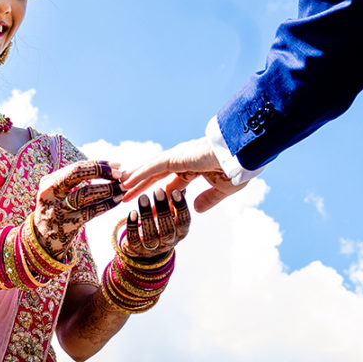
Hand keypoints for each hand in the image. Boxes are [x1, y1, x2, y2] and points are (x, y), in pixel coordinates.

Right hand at [32, 159, 122, 258]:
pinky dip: (106, 204)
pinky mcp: (67, 226)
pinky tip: (116, 201)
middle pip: (77, 174)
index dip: (97, 165)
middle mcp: (50, 194)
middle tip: (120, 174)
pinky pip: (91, 212)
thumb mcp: (57, 192)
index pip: (76, 167)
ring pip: (86, 194)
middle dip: (101, 171)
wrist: (43, 241)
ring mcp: (57, 210)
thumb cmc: (57, 210)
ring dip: (108, 189)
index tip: (116, 165)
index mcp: (49, 182)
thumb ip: (75, 180)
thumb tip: (109, 167)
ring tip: (122, 188)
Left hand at [119, 188, 190, 258]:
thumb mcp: (171, 215)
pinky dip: (132, 226)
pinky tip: (132, 212)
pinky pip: (134, 239)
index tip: (176, 192)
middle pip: (167, 229)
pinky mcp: (136, 249)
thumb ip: (174, 204)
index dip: (181, 207)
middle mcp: (168, 241)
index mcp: (180, 232)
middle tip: (158, 190)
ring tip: (143, 197)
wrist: (144, 248)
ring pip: (150, 235)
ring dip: (146, 216)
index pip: (184, 221)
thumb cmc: (161, 225)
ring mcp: (152, 248)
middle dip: (163, 210)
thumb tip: (181, 187)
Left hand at [121, 137, 246, 212]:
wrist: (243, 155)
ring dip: (134, 178)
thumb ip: (208, 199)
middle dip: (139, 185)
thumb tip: (195, 209)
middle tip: (124, 194)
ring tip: (119, 187)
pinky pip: (153, 166)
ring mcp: (179, 157)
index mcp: (193, 167)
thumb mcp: (222, 190)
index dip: (157, 193)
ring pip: (150, 169)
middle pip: (155, 175)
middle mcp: (182, 160)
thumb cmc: (237, 168)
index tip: (147, 204)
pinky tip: (127, 180)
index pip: (169, 181)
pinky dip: (139, 174)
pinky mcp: (177, 157)